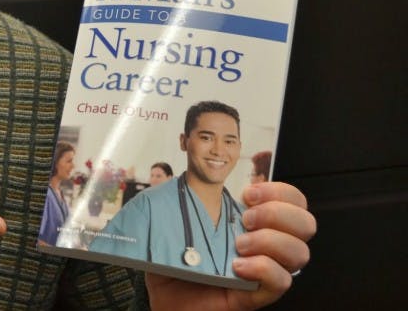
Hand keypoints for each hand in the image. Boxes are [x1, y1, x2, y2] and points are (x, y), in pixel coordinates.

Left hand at [146, 181, 315, 310]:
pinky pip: (281, 282)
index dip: (280, 192)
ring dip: (270, 241)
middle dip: (279, 213)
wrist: (160, 296)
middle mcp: (265, 245)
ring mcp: (263, 272)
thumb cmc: (170, 257)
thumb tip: (189, 170)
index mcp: (251, 221)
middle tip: (247, 219)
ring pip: (299, 253)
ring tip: (239, 245)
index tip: (248, 193)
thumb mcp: (173, 217)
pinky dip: (262, 269)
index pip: (292, 201)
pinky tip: (237, 266)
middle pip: (306, 224)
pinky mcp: (256, 296)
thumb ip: (186, 193)